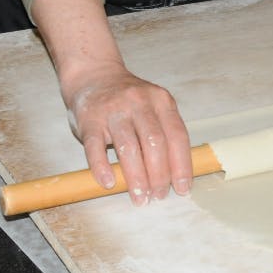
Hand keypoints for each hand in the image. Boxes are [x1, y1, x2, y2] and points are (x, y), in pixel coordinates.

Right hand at [60, 59, 193, 205]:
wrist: (94, 76)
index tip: (182, 189)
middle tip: (159, 196)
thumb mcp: (153, 106)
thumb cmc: (129, 100)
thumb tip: (177, 173)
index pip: (177, 136)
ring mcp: (113, 110)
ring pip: (128, 147)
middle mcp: (139, 102)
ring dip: (136, 177)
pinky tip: (108, 183)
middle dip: (159, 174)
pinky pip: (95, 147)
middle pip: (155, 143)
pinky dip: (102, 167)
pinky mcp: (89, 120)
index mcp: (161, 101)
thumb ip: (164, 131)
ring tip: (140, 197)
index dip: (181, 165)